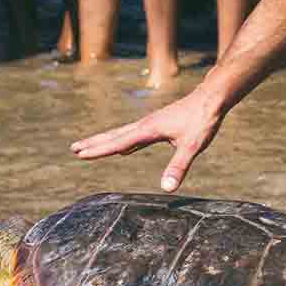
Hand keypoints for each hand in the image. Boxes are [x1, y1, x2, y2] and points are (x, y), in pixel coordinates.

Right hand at [70, 87, 224, 191]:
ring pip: (121, 135)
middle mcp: (145, 125)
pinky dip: (122, 142)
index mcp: (148, 129)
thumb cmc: (203, 120)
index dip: (98, 150)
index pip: (118, 143)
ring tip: (89, 147)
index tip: (80, 154)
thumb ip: (179, 167)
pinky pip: (134, 136)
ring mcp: (150, 124)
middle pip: (113, 136)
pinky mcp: (158, 126)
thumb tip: (167, 188)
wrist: (212, 98)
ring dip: (104, 141)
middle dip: (93, 143)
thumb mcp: (192, 146)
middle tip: (73, 149)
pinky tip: (123, 148)